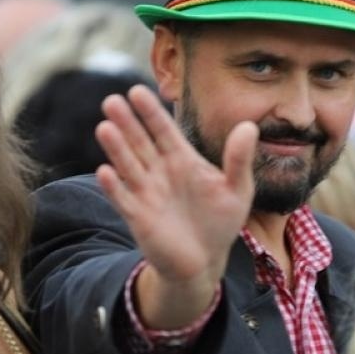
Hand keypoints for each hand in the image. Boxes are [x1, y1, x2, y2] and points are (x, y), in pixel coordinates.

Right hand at [95, 85, 256, 327]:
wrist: (204, 262)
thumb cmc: (220, 222)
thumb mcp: (237, 189)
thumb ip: (239, 159)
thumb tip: (249, 126)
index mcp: (182, 160)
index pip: (164, 130)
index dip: (151, 112)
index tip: (137, 91)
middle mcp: (160, 172)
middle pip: (140, 142)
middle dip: (126, 122)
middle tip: (111, 101)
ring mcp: (147, 193)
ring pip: (128, 165)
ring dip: (116, 148)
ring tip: (105, 127)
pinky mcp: (138, 217)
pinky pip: (123, 199)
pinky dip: (114, 186)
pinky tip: (105, 171)